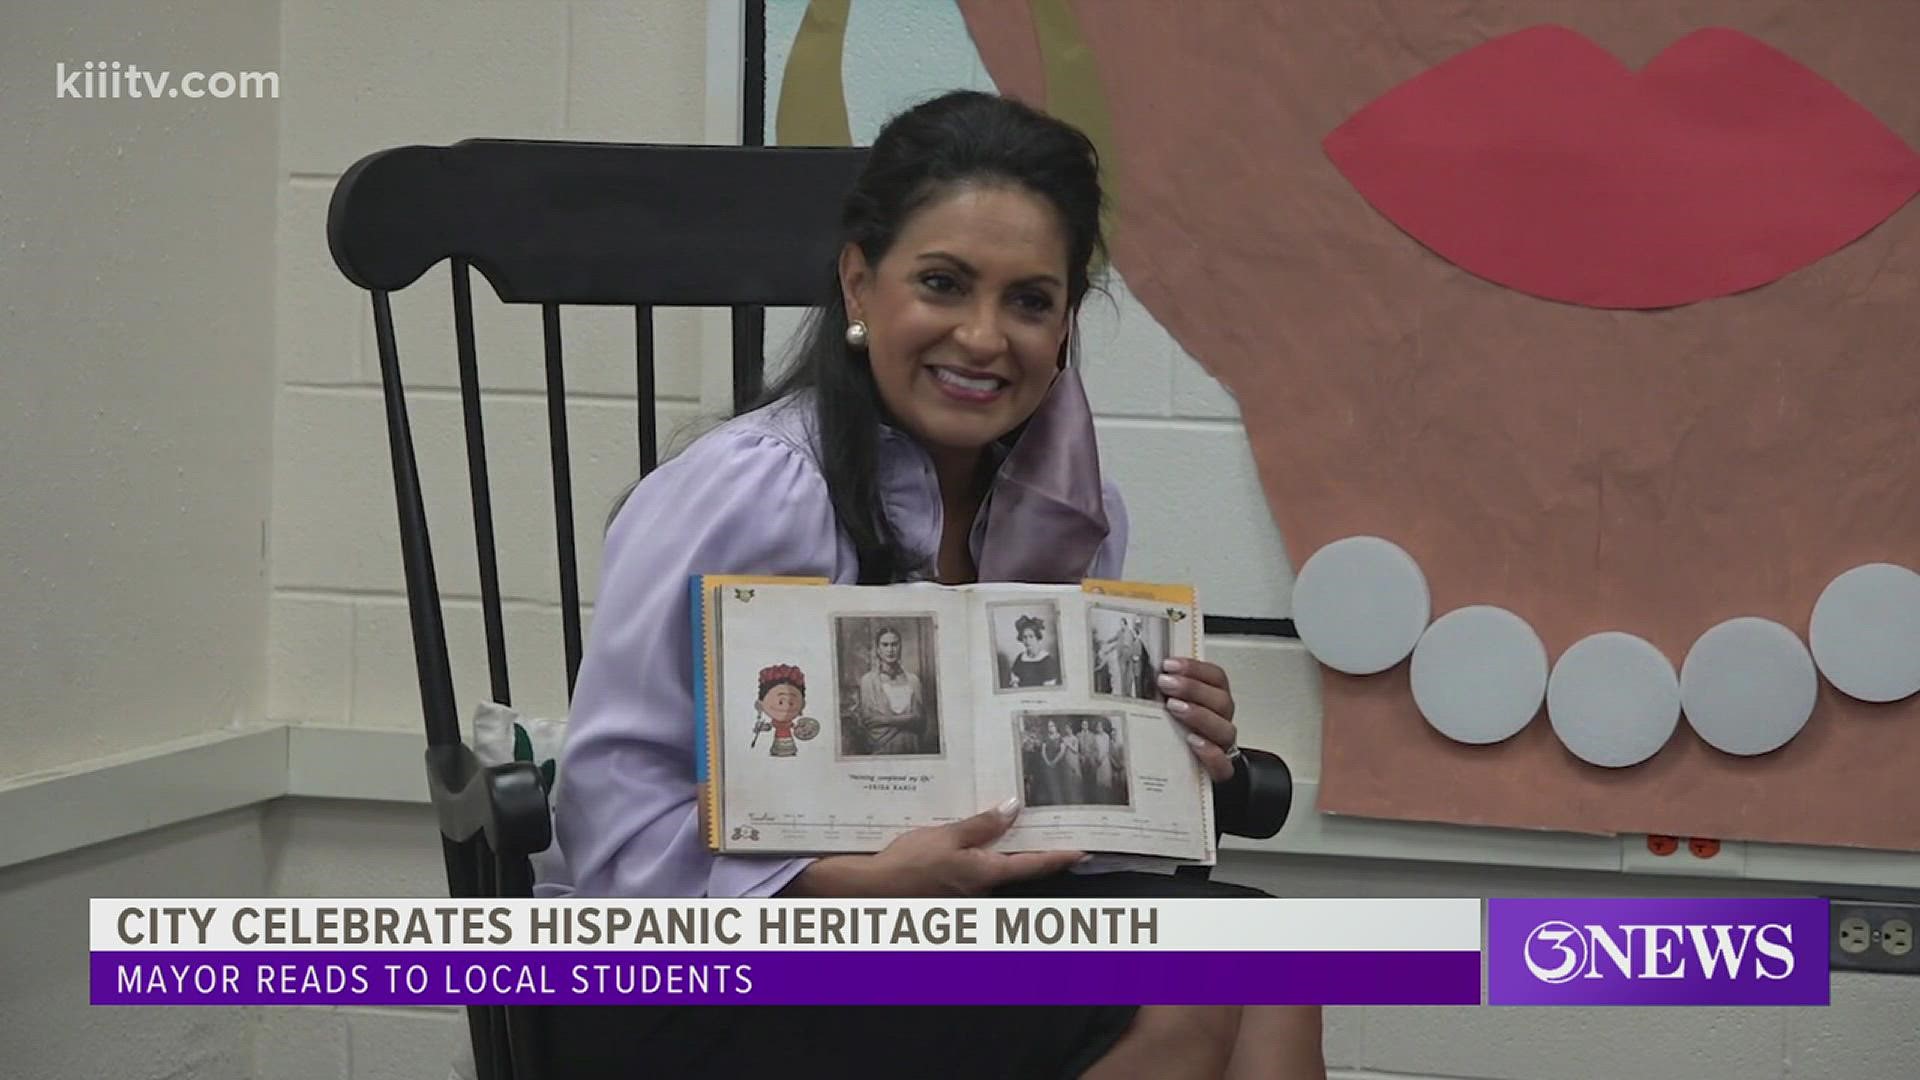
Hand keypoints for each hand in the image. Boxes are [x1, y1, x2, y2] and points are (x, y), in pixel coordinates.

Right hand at [785, 799, 1083, 897]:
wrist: (874, 890)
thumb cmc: (909, 862)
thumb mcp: (946, 836)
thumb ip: (981, 825)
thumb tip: (1014, 808)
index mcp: (986, 873)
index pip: (1033, 865)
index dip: (1060, 857)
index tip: (1084, 850)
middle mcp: (983, 889)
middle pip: (1020, 871)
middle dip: (1039, 855)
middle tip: (1060, 834)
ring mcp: (969, 895)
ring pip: (999, 873)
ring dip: (1011, 856)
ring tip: (1024, 831)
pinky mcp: (954, 893)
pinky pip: (980, 874)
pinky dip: (988, 859)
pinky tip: (984, 843)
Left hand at [1158, 658, 1239, 781]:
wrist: (1187, 775)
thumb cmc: (1176, 736)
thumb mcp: (1170, 708)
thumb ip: (1165, 691)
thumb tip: (1139, 672)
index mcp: (1214, 701)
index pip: (1216, 677)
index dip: (1195, 668)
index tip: (1169, 665)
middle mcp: (1221, 721)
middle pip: (1221, 700)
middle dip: (1192, 688)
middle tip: (1166, 683)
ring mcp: (1222, 746)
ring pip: (1224, 729)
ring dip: (1199, 715)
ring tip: (1174, 708)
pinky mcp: (1219, 772)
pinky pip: (1223, 764)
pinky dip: (1210, 752)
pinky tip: (1192, 742)